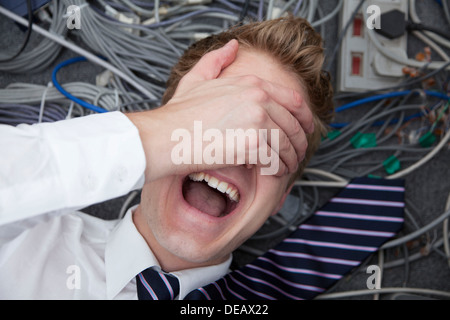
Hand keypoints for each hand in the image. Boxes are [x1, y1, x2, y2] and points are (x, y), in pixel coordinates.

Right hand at [126, 39, 313, 181]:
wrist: (165, 136)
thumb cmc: (178, 115)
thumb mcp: (196, 80)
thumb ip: (216, 61)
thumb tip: (233, 47)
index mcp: (250, 84)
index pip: (292, 99)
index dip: (304, 117)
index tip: (305, 129)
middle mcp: (258, 98)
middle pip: (294, 124)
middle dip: (299, 141)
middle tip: (298, 154)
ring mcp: (257, 120)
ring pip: (287, 143)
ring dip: (291, 158)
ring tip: (287, 167)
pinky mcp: (253, 144)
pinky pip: (276, 159)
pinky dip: (279, 169)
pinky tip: (275, 174)